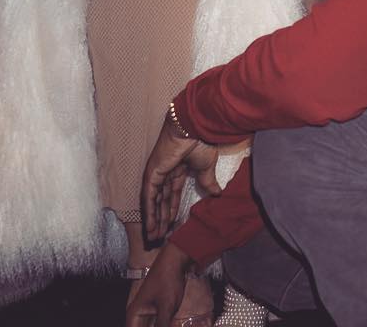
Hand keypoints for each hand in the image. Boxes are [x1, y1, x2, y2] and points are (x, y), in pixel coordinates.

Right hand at [125, 242, 191, 326]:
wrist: (176, 260)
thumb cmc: (168, 281)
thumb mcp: (166, 308)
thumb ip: (162, 326)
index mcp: (134, 316)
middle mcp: (138, 316)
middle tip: (167, 325)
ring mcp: (149, 313)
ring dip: (161, 326)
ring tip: (169, 323)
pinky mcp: (160, 311)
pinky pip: (159, 325)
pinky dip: (164, 325)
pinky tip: (170, 324)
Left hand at [142, 118, 220, 241]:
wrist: (195, 129)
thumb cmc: (202, 142)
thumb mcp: (207, 167)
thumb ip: (208, 181)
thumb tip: (217, 193)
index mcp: (177, 170)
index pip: (172, 195)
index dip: (172, 211)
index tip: (172, 226)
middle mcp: (165, 173)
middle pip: (161, 201)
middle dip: (160, 220)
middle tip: (159, 238)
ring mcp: (157, 173)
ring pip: (153, 202)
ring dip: (153, 220)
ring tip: (153, 238)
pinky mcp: (152, 174)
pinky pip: (149, 197)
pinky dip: (149, 212)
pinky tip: (151, 226)